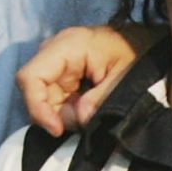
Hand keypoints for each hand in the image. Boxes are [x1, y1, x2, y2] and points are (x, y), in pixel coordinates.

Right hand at [17, 22, 155, 135]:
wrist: (141, 42)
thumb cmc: (135, 53)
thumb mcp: (124, 77)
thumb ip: (101, 98)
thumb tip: (80, 117)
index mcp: (67, 46)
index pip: (30, 77)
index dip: (37, 107)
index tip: (56, 129)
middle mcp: (53, 50)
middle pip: (35, 92)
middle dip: (57, 113)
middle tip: (86, 117)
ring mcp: (54, 61)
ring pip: (44, 99)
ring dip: (65, 112)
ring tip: (92, 106)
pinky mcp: (59, 72)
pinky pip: (53, 97)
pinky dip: (68, 108)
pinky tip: (87, 103)